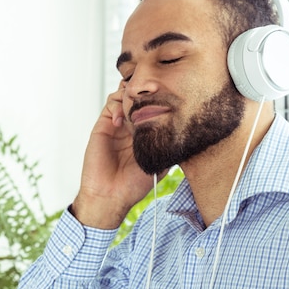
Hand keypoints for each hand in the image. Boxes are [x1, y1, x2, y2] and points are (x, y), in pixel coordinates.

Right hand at [72, 84, 162, 228]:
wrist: (111, 195)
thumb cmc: (133, 185)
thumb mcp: (160, 164)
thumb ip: (167, 147)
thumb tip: (184, 132)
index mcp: (144, 134)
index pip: (152, 108)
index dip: (159, 100)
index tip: (169, 99)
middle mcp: (130, 126)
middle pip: (138, 97)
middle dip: (146, 93)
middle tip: (153, 95)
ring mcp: (117, 125)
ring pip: (124, 96)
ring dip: (131, 98)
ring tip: (135, 113)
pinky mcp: (103, 125)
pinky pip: (111, 104)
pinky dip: (117, 106)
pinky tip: (121, 122)